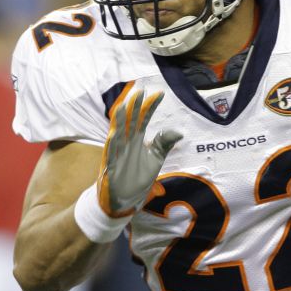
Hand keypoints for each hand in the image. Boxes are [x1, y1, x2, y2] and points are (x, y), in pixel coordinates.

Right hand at [98, 90, 180, 216]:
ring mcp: (118, 154)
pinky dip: (112, 145)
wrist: (127, 199)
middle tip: (140, 91)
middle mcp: (126, 143)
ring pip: (118, 134)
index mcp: (136, 138)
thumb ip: (164, 143)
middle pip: (130, 121)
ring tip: (122, 106)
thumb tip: (179, 131)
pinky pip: (111, 155)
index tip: (160, 93)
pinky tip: (114, 134)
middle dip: (134, 107)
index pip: (144, 118)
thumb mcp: (156, 158)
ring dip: (119, 121)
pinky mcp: (111, 167)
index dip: (150, 106)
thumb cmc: (138, 176)